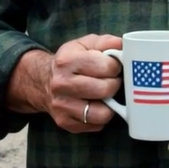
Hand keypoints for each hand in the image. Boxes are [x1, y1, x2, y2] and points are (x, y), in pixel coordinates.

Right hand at [6, 34, 121, 132]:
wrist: (43, 80)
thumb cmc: (72, 60)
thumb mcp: (86, 43)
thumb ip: (107, 42)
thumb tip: (125, 46)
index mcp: (68, 60)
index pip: (106, 66)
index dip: (116, 66)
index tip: (114, 66)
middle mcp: (61, 84)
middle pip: (105, 90)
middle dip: (114, 84)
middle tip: (112, 80)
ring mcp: (62, 105)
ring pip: (102, 113)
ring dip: (110, 104)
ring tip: (106, 95)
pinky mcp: (65, 122)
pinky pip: (96, 125)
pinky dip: (101, 116)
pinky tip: (97, 104)